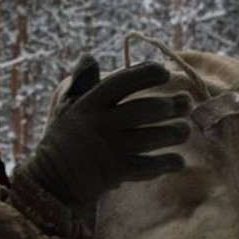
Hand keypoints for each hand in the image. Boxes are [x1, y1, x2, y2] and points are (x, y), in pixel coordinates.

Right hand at [17, 56, 190, 207]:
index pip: (122, 81)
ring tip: (185, 130)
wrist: (52, 181)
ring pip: (152, 137)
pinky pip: (149, 165)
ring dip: (175, 133)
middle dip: (171, 105)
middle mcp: (101, 123)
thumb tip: (89, 57)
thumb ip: (81, 83)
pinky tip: (178, 161)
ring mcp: (110, 148)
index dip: (146, 74)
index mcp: (90, 104)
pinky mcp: (117, 172)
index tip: (165, 72)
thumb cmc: (65, 141)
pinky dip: (168, 163)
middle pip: (145, 109)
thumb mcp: (68, 110)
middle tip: (187, 103)